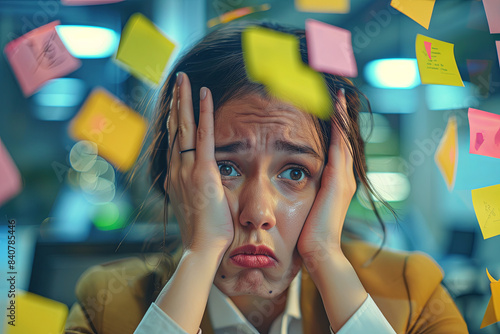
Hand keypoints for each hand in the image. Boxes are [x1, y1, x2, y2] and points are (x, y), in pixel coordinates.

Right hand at [165, 72, 233, 254]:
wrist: (202, 249)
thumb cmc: (203, 233)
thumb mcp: (195, 207)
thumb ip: (195, 191)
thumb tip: (201, 186)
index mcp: (175, 178)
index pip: (173, 142)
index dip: (174, 121)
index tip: (176, 105)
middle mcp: (175, 169)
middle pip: (173, 129)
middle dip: (174, 103)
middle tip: (177, 82)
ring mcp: (186, 169)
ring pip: (183, 127)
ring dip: (183, 101)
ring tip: (184, 80)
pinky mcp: (202, 171)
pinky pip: (203, 135)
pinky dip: (203, 113)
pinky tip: (205, 94)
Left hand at [296, 89, 356, 261]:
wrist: (319, 250)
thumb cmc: (308, 232)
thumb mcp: (306, 206)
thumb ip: (304, 192)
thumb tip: (289, 183)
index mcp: (336, 182)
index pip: (337, 148)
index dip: (335, 128)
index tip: (330, 109)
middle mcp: (344, 177)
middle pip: (344, 139)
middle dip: (341, 116)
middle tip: (337, 94)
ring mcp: (344, 178)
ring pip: (344, 139)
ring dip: (341, 117)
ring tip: (337, 96)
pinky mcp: (338, 180)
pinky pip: (340, 146)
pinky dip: (339, 128)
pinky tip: (335, 111)